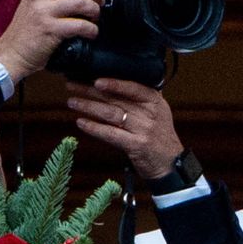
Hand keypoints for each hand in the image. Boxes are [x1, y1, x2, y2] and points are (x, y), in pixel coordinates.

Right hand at [0, 0, 101, 81]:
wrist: (12, 53)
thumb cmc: (27, 31)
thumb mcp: (34, 4)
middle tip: (100, 1)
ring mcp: (43, 12)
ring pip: (81, 2)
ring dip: (95, 10)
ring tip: (95, 18)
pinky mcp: (50, 29)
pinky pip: (80, 24)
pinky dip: (92, 29)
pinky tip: (91, 33)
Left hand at [66, 79, 185, 177]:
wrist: (170, 163)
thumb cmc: (159, 137)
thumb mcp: (158, 113)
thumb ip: (142, 99)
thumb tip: (118, 82)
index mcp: (155, 102)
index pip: (134, 88)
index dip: (115, 84)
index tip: (96, 80)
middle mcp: (151, 114)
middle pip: (117, 99)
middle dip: (91, 92)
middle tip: (72, 86)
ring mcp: (144, 129)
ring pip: (111, 114)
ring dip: (88, 107)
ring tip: (72, 102)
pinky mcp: (136, 145)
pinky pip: (110, 134)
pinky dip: (94, 128)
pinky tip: (81, 122)